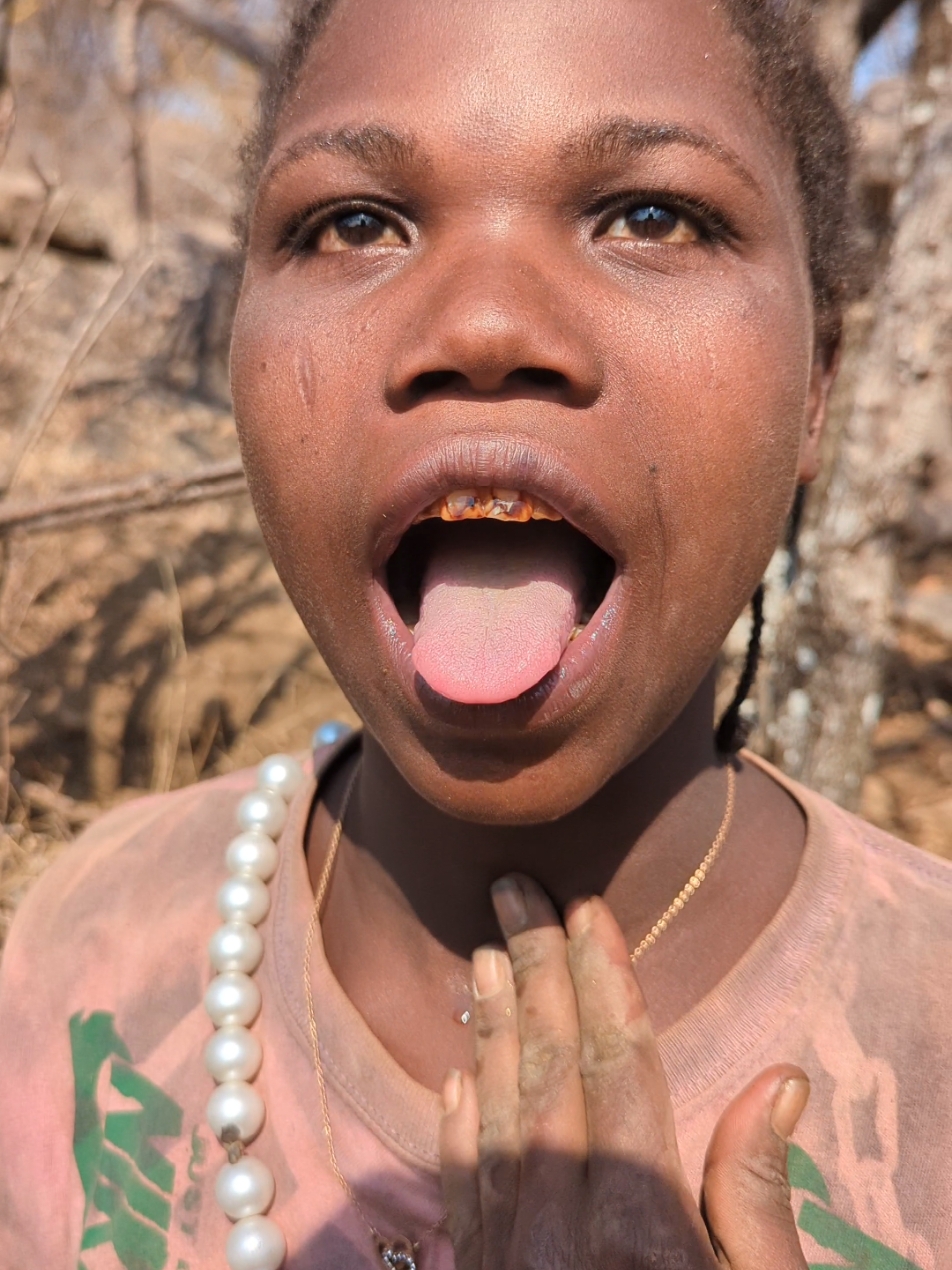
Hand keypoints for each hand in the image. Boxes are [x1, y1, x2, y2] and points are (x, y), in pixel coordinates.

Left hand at [439, 875, 808, 1268]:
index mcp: (640, 1227)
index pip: (617, 1069)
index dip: (604, 981)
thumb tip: (780, 1080)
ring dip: (492, 1031)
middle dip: (535, 973)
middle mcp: (562, 1235)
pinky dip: (458, 1127)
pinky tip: (458, 1076)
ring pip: (496, 1120)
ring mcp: (510, 1262)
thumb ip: (756, 1198)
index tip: (585, 910)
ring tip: (484, 956)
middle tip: (511, 891)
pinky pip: (462, 1190)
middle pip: (548, 1074)